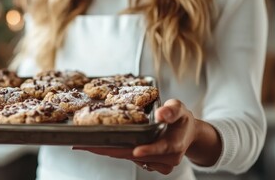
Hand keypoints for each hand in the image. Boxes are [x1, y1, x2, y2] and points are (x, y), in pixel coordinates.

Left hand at [73, 99, 196, 174]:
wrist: (188, 134)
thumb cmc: (182, 120)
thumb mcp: (180, 108)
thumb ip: (172, 110)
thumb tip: (161, 114)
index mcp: (174, 144)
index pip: (159, 148)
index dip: (146, 150)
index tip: (135, 150)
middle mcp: (166, 158)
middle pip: (136, 155)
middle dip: (110, 149)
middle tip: (87, 144)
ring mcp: (158, 164)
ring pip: (130, 158)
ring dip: (109, 151)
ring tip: (86, 144)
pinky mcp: (150, 165)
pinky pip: (131, 159)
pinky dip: (116, 152)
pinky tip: (101, 146)